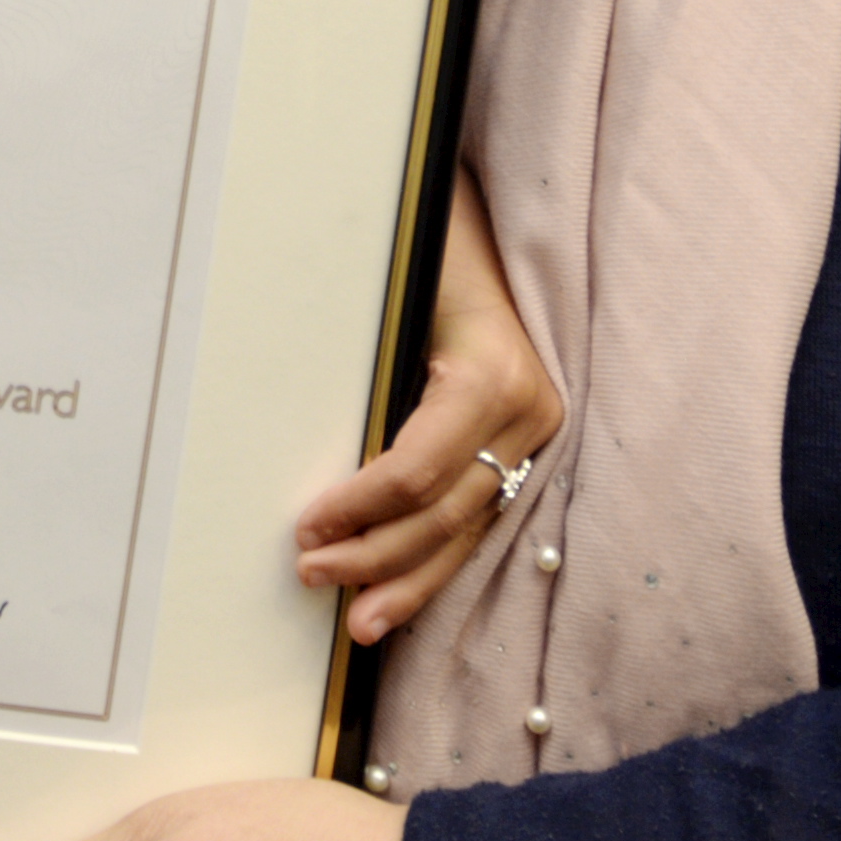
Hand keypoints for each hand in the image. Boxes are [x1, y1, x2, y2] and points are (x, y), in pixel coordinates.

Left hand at [295, 167, 561, 642]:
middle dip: (375, 556)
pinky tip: (407, 592)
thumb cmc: (428, 243)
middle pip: (443, 514)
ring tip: (361, 623)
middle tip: (311, 575)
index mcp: (490, 375)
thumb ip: (368, 364)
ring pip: (468, 528)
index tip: (305, 528)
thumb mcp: (399, 289)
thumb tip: (307, 439)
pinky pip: (482, 513)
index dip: (358, 510)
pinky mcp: (529, 442)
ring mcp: (535, 431)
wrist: (485, 217)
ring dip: (410, 580)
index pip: (417, 472)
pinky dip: (439, 557)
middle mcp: (527, 411)